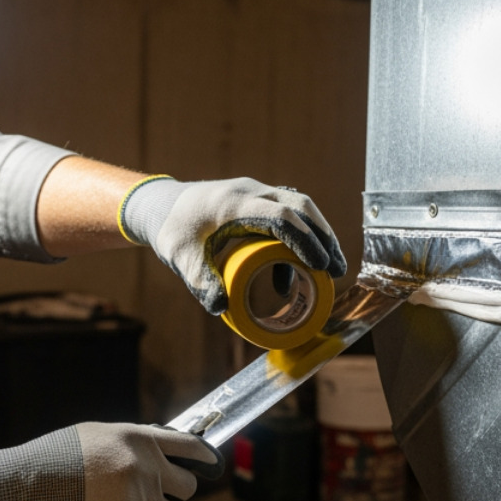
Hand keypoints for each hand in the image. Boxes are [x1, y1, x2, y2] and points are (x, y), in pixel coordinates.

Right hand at [0, 423, 220, 500]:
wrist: (29, 486)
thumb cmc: (56, 458)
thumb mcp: (97, 435)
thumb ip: (130, 443)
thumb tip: (154, 453)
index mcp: (140, 439)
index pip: (189, 445)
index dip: (204, 456)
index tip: (212, 464)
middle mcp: (147, 465)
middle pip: (186, 486)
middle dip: (173, 492)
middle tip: (152, 495)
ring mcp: (140, 495)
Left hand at [120, 176, 347, 313]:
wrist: (163, 206)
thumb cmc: (173, 230)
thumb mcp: (180, 256)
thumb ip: (199, 280)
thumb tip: (221, 308)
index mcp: (235, 203)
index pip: (280, 217)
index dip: (304, 240)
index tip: (320, 266)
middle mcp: (252, 192)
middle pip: (300, 207)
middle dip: (323, 238)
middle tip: (337, 270)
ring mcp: (258, 193)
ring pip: (299, 208)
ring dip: (318, 236)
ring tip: (329, 270)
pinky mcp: (259, 202)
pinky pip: (288, 215)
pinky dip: (299, 241)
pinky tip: (292, 277)